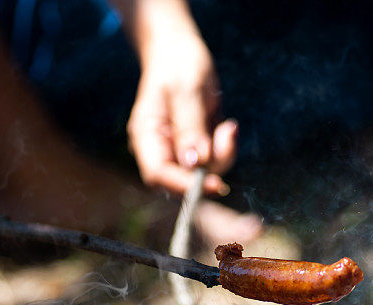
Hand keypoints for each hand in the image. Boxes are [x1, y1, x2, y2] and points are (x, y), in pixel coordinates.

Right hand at [127, 27, 236, 195]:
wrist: (179, 52)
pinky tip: (226, 124)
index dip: (185, 184)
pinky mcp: (196, 150)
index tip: (216, 184)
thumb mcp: (187, 90)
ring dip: (223, 154)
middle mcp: (160, 149)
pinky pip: (215, 161)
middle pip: (184, 179)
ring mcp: (178, 151)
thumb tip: (195, 163)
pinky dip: (226, 147)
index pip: (158, 174)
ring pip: (205, 173)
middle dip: (212, 165)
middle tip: (227, 132)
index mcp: (145, 136)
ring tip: (227, 125)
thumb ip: (191, 127)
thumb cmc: (178, 65)